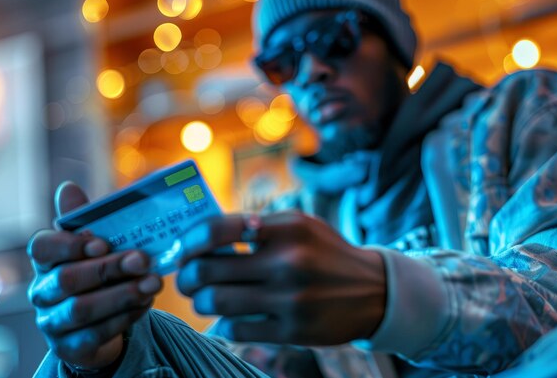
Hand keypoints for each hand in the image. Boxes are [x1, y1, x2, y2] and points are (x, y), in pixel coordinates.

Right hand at [27, 182, 162, 369]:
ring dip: (122, 294)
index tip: (102, 241)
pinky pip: (97, 334)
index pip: (42, 248)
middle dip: (108, 268)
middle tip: (143, 260)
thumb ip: (84, 219)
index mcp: (46, 261)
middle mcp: (42, 292)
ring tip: (153, 283)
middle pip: (67, 279)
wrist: (101, 321)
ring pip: (82, 309)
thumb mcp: (95, 245)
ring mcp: (53, 322)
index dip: (70, 244)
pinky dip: (125, 317)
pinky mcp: (71, 346)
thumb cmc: (97, 273)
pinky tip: (147, 302)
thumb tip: (69, 187)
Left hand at [176, 211, 385, 345]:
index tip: (184, 249)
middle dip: (187, 276)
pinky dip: (224, 323)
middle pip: (207, 269)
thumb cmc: (324, 252)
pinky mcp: (293, 331)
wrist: (373, 289)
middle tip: (188, 278)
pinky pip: (236, 330)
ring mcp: (290, 299)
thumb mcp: (298, 225)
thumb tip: (201, 238)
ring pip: (215, 302)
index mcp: (286, 227)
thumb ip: (255, 226)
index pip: (218, 229)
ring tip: (205, 298)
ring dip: (201, 301)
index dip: (189, 240)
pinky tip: (230, 317)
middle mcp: (287, 261)